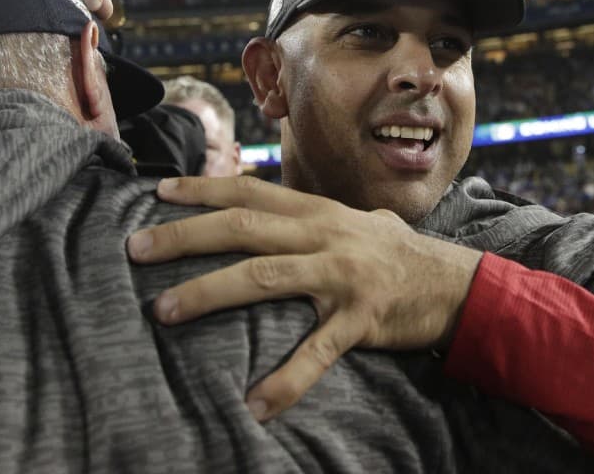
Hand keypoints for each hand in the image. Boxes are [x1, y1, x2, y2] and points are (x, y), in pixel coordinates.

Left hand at [127, 176, 482, 421]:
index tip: (158, 192)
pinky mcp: (360, 320)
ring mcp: (342, 276)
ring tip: (164, 310)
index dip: (203, 189)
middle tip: (135, 248)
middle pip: (244, 227)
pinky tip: (256, 405)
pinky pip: (316, 352)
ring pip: (265, 277)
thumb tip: (260, 205)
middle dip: (185, 236)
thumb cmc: (394, 254)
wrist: (458, 285)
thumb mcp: (351, 222)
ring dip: (209, 293)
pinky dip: (285, 380)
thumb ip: (307, 215)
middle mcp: (325, 235)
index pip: (251, 190)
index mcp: (318, 211)